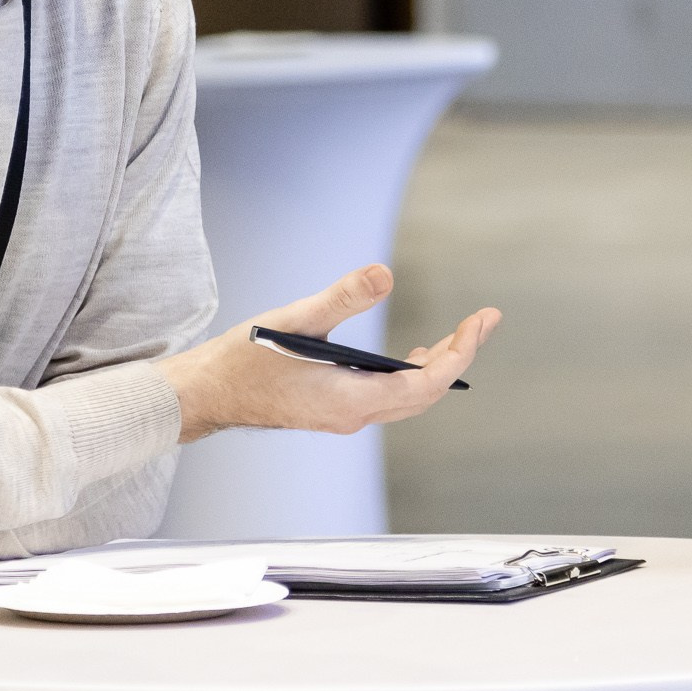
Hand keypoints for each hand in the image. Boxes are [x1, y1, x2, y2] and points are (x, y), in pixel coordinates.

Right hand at [160, 263, 500, 441]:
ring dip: (437, 368)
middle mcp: (354, 416)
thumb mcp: (296, 318)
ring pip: (409, 399)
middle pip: (426, 393)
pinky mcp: (334, 412)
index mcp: (352, 399)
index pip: (427, 382)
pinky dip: (411, 377)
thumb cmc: (244, 359)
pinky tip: (411, 356)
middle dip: (459, 355)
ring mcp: (345, 417)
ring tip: (459, 335)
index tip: (481, 321)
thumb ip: (343, 297)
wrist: (207, 394)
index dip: (460, 352)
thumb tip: (386, 273)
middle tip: (484, 320)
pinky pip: (389, 399)